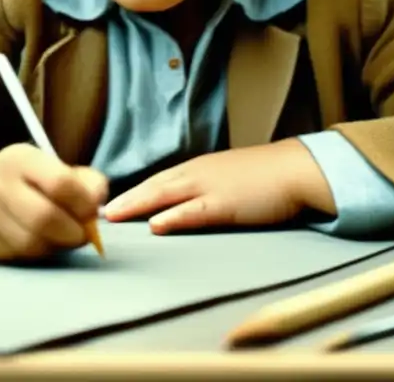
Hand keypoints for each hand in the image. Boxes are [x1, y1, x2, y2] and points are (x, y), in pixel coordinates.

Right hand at [0, 144, 107, 261]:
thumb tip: (97, 207)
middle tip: (82, 234)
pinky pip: (17, 257)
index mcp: (19, 158)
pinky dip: (37, 255)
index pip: (60, 183)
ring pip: (32, 244)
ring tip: (62, 238)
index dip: (84, 203)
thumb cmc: (28, 184)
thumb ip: (86, 182)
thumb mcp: (55, 168)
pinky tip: (40, 244)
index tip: (92, 212)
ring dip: (56, 247)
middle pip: (45, 219)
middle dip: (73, 233)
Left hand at [102, 139, 334, 233]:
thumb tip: (183, 204)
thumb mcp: (227, 177)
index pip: (158, 180)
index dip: (132, 192)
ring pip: (166, 195)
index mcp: (198, 169)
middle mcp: (198, 174)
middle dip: (125, 199)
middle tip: (97, 212)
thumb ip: (204, 188)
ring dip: (137, 205)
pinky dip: (174, 216)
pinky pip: (196, 210)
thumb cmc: (265, 176)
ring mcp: (211, 187)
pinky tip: (156, 224)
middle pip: (154, 186)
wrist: (296, 169)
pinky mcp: (227, 204)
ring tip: (113, 216)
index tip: (109, 203)